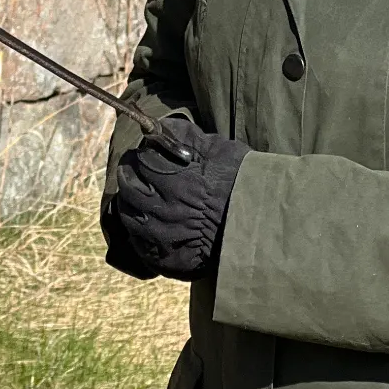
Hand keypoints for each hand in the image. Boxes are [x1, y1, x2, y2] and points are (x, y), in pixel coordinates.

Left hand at [110, 115, 249, 281]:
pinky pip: (141, 248)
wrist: (260, 225)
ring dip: (129, 206)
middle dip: (128, 178)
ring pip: (129, 219)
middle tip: (133, 174)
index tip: (140, 156)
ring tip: (137, 200)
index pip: (138, 163)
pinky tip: (148, 227)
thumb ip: (186, 136)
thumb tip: (161, 127)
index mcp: (171, 180)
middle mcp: (161, 210)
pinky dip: (139, 235)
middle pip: (127, 190)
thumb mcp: (218, 150)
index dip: (138, 157)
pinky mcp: (167, 261)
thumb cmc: (241, 184)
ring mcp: (162, 238)